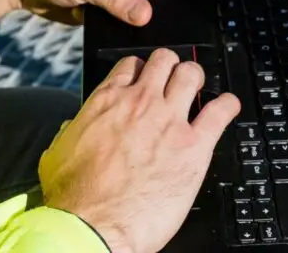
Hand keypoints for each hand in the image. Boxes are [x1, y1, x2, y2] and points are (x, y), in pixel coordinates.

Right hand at [41, 51, 239, 252]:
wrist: (92, 228)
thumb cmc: (74, 198)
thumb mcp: (58, 153)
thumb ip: (70, 131)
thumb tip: (71, 129)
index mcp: (108, 101)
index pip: (132, 65)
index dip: (140, 70)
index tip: (145, 78)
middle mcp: (140, 103)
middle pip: (165, 61)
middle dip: (171, 66)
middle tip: (174, 78)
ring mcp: (169, 121)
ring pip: (191, 75)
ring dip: (196, 79)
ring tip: (199, 87)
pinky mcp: (192, 148)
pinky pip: (219, 113)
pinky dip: (227, 105)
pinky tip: (229, 106)